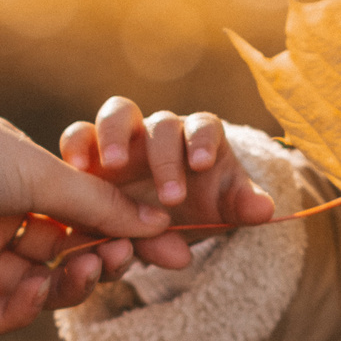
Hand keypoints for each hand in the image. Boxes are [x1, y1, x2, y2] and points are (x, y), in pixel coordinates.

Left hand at [0, 99, 165, 333]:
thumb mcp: (40, 173)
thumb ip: (98, 204)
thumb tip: (157, 224)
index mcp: (13, 182)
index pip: (79, 216)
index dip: (121, 233)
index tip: (169, 248)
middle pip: (60, 256)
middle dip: (97, 261)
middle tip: (122, 263)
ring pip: (31, 288)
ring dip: (65, 286)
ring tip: (86, 273)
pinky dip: (21, 309)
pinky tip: (36, 290)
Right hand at [59, 97, 275, 272]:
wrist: (161, 224)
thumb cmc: (198, 208)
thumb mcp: (222, 211)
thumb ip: (239, 208)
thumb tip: (265, 210)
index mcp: (198, 138)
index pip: (204, 126)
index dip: (202, 141)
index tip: (202, 165)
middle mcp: (160, 131)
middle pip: (160, 123)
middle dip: (165, 157)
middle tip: (170, 197)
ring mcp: (124, 138)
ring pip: (115, 116)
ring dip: (112, 136)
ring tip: (111, 166)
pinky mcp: (90, 153)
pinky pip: (79, 137)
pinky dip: (76, 146)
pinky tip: (75, 168)